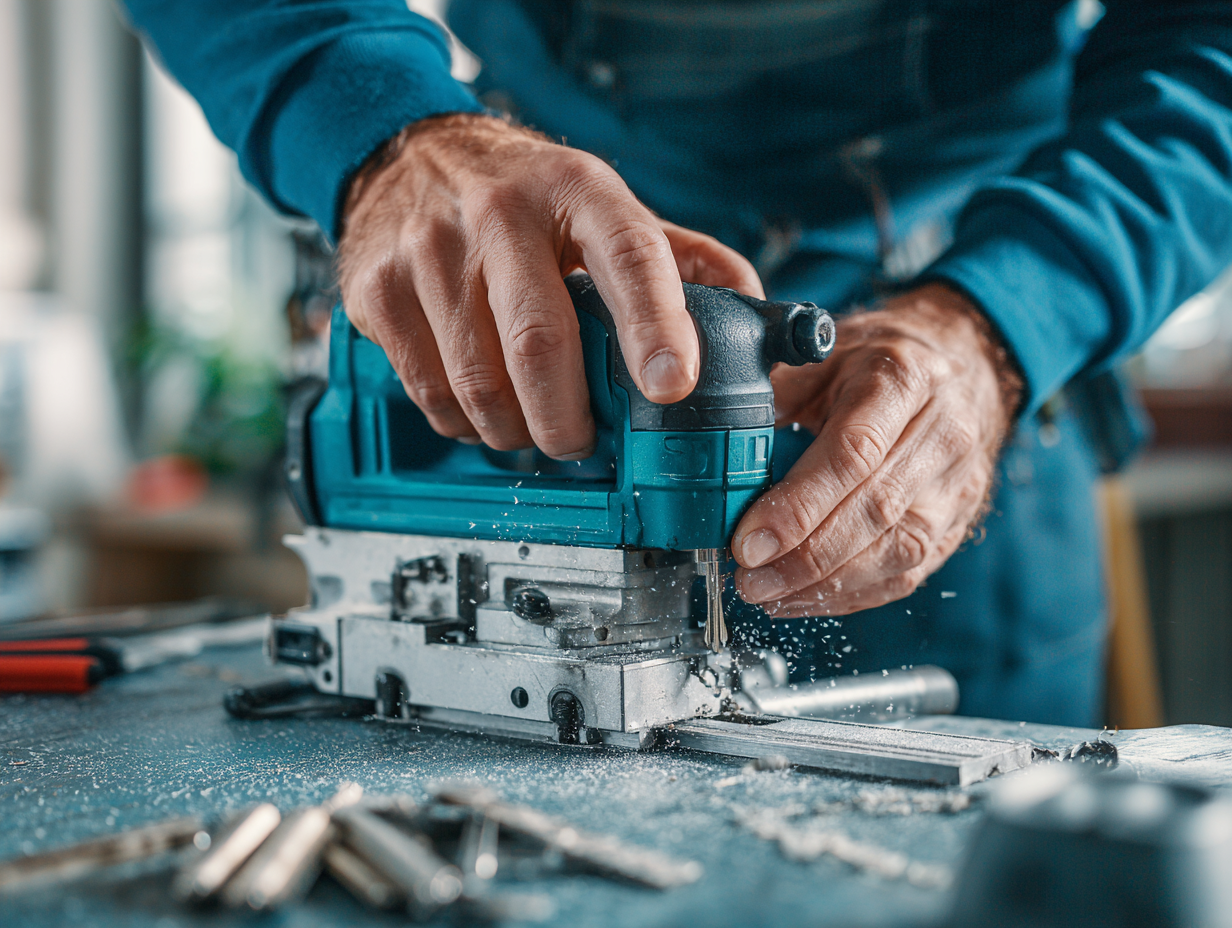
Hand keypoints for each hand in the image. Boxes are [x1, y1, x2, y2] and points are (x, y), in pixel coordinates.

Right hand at [338, 113, 761, 458]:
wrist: (404, 153)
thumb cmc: (523, 195)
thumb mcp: (604, 204)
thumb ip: (683, 258)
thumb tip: (756, 317)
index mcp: (577, 190)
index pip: (628, 256)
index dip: (656, 325)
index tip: (673, 386)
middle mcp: (499, 214)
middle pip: (539, 344)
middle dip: (569, 421)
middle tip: (583, 442)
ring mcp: (429, 251)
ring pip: (480, 385)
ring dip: (516, 431)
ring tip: (532, 423)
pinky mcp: (378, 292)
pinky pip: (431, 396)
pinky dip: (467, 424)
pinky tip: (484, 407)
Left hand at [730, 283, 1021, 615]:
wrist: (961, 367)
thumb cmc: (880, 361)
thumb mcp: (826, 351)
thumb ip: (776, 392)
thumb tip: (721, 440)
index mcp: (903, 379)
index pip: (852, 454)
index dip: (798, 506)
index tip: (749, 540)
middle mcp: (942, 434)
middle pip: (874, 511)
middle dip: (803, 557)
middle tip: (748, 577)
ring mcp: (957, 484)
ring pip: (895, 553)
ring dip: (824, 585)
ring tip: (766, 593)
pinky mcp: (958, 524)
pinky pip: (906, 574)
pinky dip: (850, 595)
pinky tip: (803, 598)